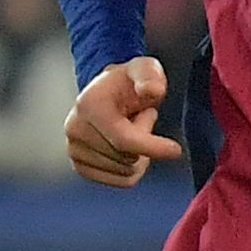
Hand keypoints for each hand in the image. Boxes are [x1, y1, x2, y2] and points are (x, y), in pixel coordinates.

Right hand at [65, 55, 182, 185]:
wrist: (105, 93)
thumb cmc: (128, 82)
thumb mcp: (144, 68)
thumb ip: (150, 76)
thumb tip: (152, 90)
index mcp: (89, 105)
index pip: (124, 139)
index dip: (152, 147)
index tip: (176, 150)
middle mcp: (75, 129)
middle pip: (127, 157)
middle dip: (144, 142)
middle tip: (139, 118)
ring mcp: (73, 149)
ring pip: (126, 172)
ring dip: (138, 155)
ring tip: (130, 130)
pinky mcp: (79, 166)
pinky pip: (119, 181)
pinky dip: (131, 169)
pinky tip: (125, 148)